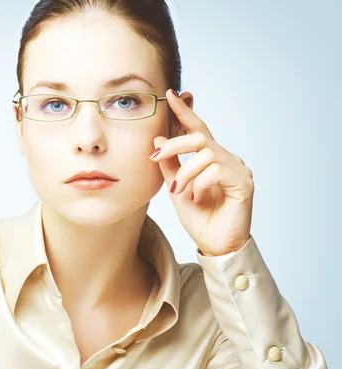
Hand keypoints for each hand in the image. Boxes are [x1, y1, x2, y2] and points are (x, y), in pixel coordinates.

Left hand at [149, 89, 253, 256]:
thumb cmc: (198, 217)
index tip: (171, 94)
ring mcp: (237, 169)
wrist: (214, 243)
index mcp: (209, 159)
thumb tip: (158, 139)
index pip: (197, 129)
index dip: (184, 112)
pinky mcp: (244, 182)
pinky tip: (197, 197)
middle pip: (198, 137)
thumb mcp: (176, 188)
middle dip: (174, 144)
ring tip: (180, 192)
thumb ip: (169, 165)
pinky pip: (216, 170)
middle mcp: (226, 159)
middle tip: (155, 156)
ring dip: (186, 172)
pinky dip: (200, 183)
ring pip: (205, 153)